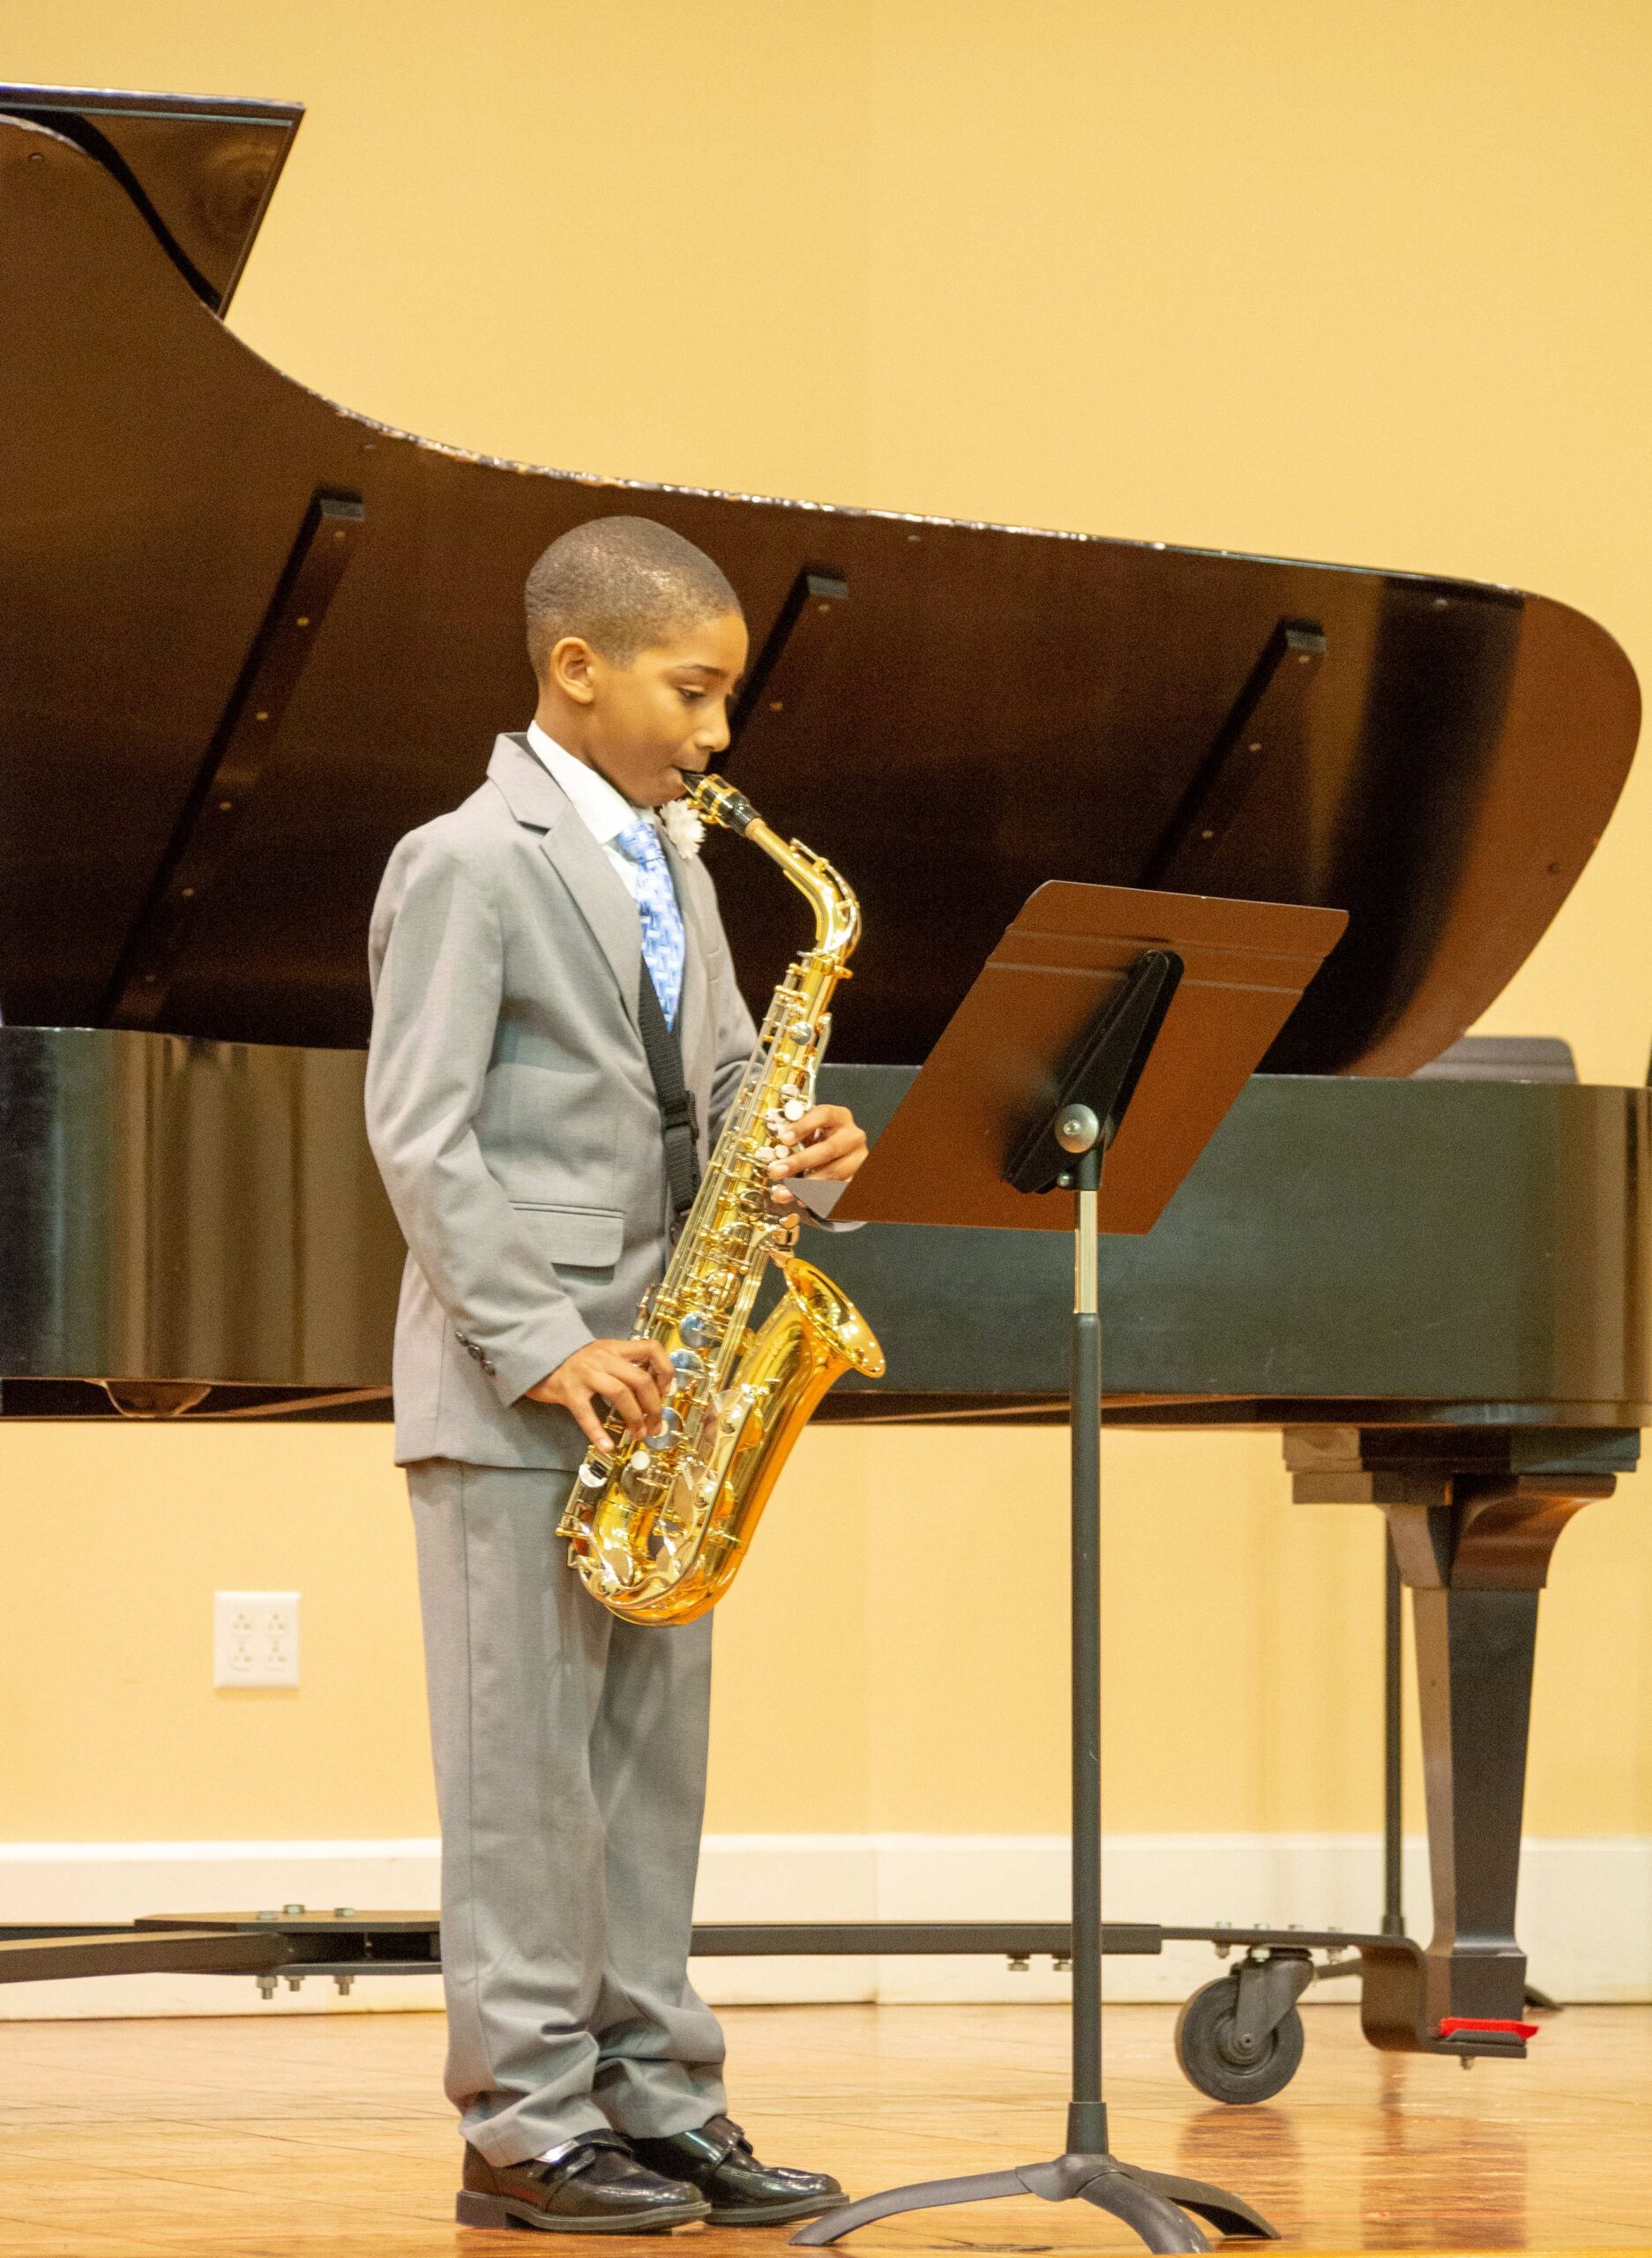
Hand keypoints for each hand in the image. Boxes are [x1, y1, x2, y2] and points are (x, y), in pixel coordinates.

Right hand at [525, 1338, 673, 1449]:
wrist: (537, 1356)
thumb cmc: (574, 1362)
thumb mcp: (602, 1355)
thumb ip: (623, 1366)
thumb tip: (652, 1390)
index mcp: (615, 1348)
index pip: (651, 1348)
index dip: (665, 1370)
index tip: (666, 1392)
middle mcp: (604, 1358)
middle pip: (640, 1379)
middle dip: (654, 1406)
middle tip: (656, 1426)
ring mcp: (586, 1374)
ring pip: (621, 1393)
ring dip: (635, 1418)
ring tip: (638, 1435)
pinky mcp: (569, 1391)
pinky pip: (586, 1413)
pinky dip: (598, 1432)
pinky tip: (607, 1446)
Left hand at [767, 1103, 866, 1207]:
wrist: (840, 1157)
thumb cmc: (820, 1141)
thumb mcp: (809, 1132)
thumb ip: (796, 1135)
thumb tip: (776, 1147)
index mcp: (839, 1117)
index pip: (824, 1115)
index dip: (803, 1126)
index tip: (783, 1139)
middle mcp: (853, 1136)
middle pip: (828, 1148)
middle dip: (799, 1161)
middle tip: (776, 1171)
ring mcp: (859, 1158)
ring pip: (833, 1172)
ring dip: (805, 1185)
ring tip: (783, 1192)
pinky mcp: (859, 1178)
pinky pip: (838, 1190)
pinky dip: (818, 1197)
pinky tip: (801, 1199)